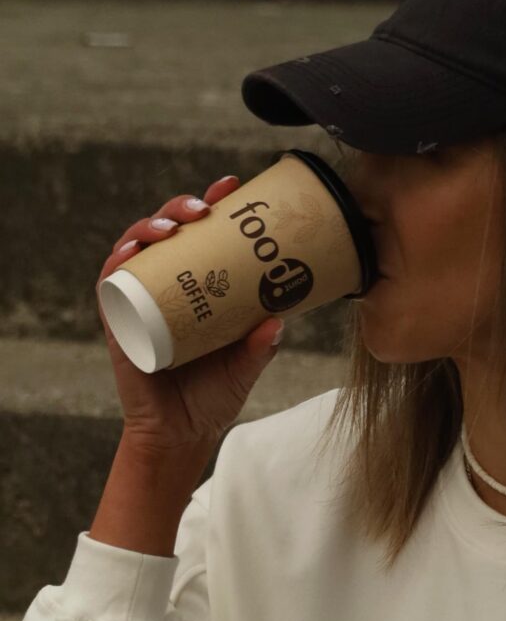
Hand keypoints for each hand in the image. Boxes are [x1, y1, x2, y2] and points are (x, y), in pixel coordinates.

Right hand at [95, 174, 284, 452]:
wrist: (182, 435)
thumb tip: (281, 318)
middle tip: (203, 208)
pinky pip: (110, 285)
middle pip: (168, 230)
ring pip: (137, 247)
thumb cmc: (214, 394)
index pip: (203, 234)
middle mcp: (167, 285)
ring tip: (171, 227)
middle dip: (182, 207)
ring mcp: (139, 300)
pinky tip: (129, 252)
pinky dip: (116, 263)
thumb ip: (263, 344)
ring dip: (149, 226)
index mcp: (199, 285)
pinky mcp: (118, 323)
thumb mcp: (248, 364)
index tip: (231, 185)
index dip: (213, 204)